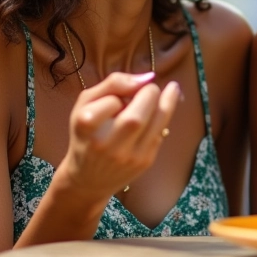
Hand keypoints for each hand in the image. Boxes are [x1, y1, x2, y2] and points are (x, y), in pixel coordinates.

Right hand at [58, 71, 181, 201]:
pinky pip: (162, 132)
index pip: (112, 101)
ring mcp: (128, 156)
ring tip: (171, 90)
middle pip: (137, 116)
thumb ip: (114, 83)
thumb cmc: (87, 133)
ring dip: (166, 101)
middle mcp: (107, 145)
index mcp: (87, 127)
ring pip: (158, 122)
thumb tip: (147, 77)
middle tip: (149, 89)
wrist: (88, 178)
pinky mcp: (145, 162)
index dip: (119, 95)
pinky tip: (160, 111)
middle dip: (150, 94)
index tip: (118, 98)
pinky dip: (163, 117)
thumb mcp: (86, 103)